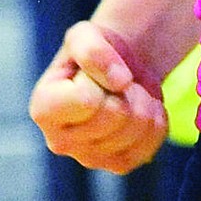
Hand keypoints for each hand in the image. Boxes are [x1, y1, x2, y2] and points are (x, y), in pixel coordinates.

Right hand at [28, 20, 167, 173]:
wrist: (118, 67)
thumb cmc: (95, 50)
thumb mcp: (84, 34)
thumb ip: (93, 50)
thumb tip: (120, 81)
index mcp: (44, 109)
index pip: (87, 100)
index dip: (101, 76)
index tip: (96, 72)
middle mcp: (59, 142)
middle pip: (116, 115)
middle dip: (127, 89)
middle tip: (120, 80)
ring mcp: (89, 158)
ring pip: (136, 129)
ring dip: (143, 101)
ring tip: (131, 92)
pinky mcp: (117, 165)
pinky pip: (150, 145)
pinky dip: (156, 120)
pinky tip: (142, 108)